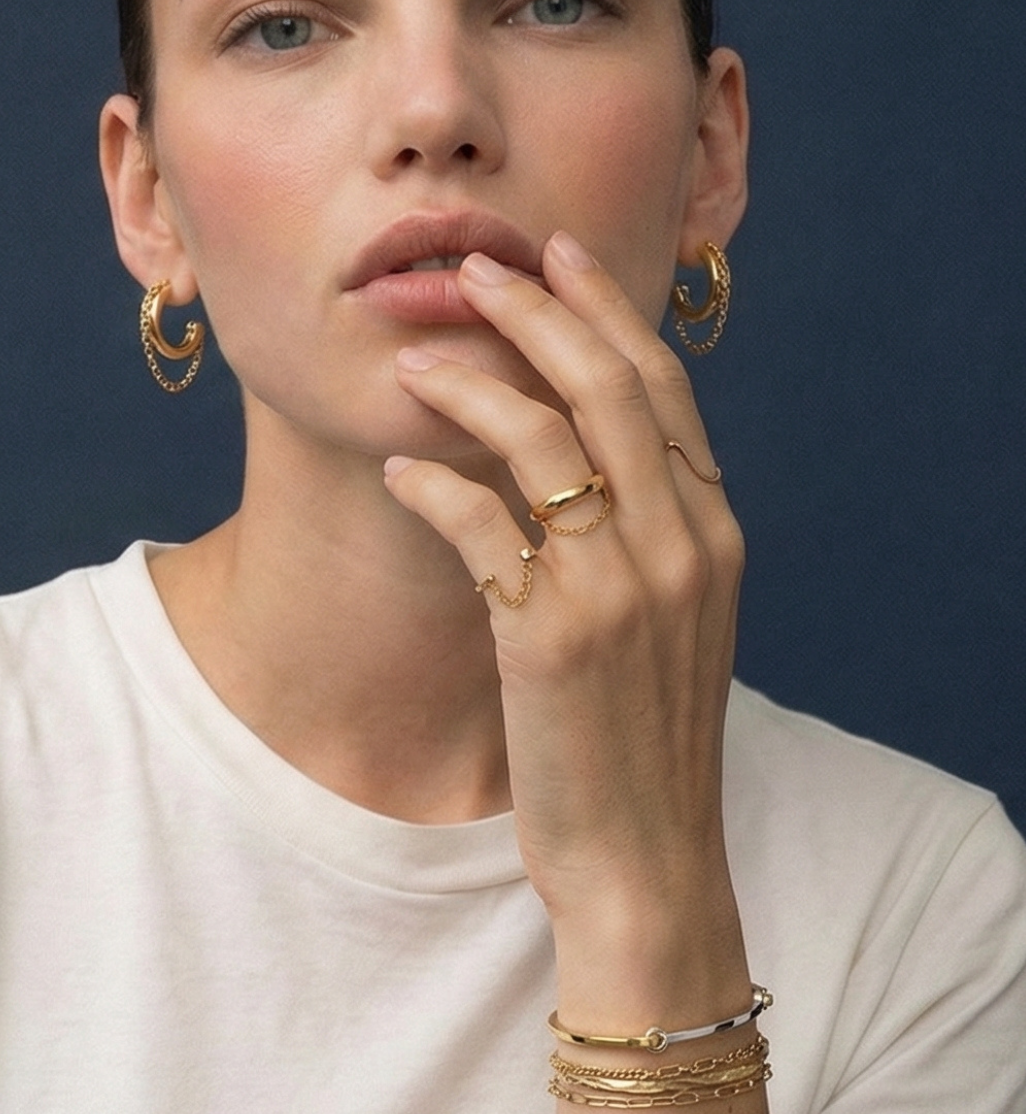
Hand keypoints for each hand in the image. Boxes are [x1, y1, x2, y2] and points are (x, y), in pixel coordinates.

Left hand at [383, 230, 749, 1022]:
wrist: (647, 859)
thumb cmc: (644, 732)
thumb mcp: (676, 617)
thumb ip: (649, 528)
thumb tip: (584, 443)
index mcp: (714, 532)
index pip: (663, 387)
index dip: (606, 311)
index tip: (558, 254)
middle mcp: (682, 545)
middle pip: (608, 387)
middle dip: (538, 312)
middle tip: (475, 269)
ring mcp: (623, 589)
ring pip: (544, 439)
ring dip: (471, 384)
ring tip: (414, 360)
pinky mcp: (555, 637)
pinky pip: (483, 527)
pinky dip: (435, 485)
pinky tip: (399, 470)